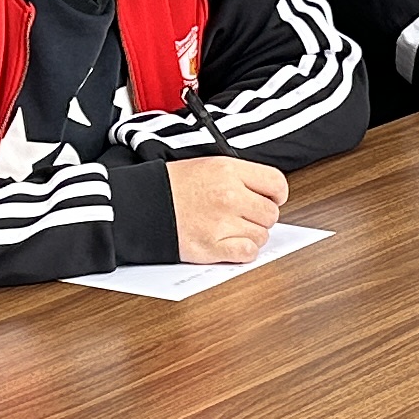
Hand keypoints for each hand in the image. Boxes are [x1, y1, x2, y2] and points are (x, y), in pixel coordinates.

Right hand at [169, 153, 289, 263]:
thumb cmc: (172, 186)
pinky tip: (230, 244)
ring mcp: (222, 222)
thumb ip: (239, 177)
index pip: (276, 183)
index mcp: (229, 171)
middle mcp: (229, 195)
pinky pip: (247, 253)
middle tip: (244, 217)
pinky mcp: (212, 246)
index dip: (277, 194)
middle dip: (261, 217)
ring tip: (231, 230)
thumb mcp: (208, 165)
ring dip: (251, 236)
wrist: (142, 204)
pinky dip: (243, 251)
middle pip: (271, 213)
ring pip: (261, 236)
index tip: (270, 199)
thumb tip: (264, 195)